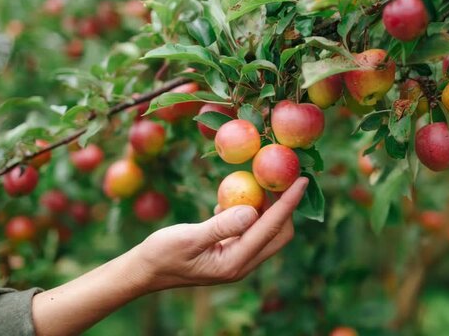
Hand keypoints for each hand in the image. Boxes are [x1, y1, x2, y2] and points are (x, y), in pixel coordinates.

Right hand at [131, 177, 308, 291]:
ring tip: (261, 182)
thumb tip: (253, 210)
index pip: (272, 228)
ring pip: (265, 231)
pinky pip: (249, 230)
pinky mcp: (229, 252)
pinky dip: (250, 212)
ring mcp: (237, 259)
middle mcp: (242, 263)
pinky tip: (234, 198)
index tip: (303, 180)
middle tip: (280, 177)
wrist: (145, 271)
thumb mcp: (189, 238)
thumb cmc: (162, 254)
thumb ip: (221, 225)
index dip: (289, 203)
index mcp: (236, 262)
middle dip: (285, 206)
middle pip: (279, 233)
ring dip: (268, 208)